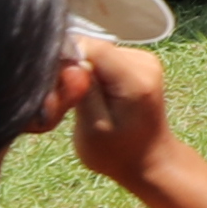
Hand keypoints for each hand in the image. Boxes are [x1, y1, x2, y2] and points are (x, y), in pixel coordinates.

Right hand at [65, 41, 176, 190]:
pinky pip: (102, 60)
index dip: (64, 61)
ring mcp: (142, 60)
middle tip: (67, 103)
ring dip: (80, 74)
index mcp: (135, 77)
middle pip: (91, 48)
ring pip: (94, 53)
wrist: (151, 160)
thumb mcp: (93, 129)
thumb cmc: (119, 153)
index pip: (91, 46)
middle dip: (71, 70)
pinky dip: (90, 75)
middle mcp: (143, 61)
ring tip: (80, 103)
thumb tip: (70, 59)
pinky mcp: (136, 63)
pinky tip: (91, 98)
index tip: (55, 89)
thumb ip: (83, 91)